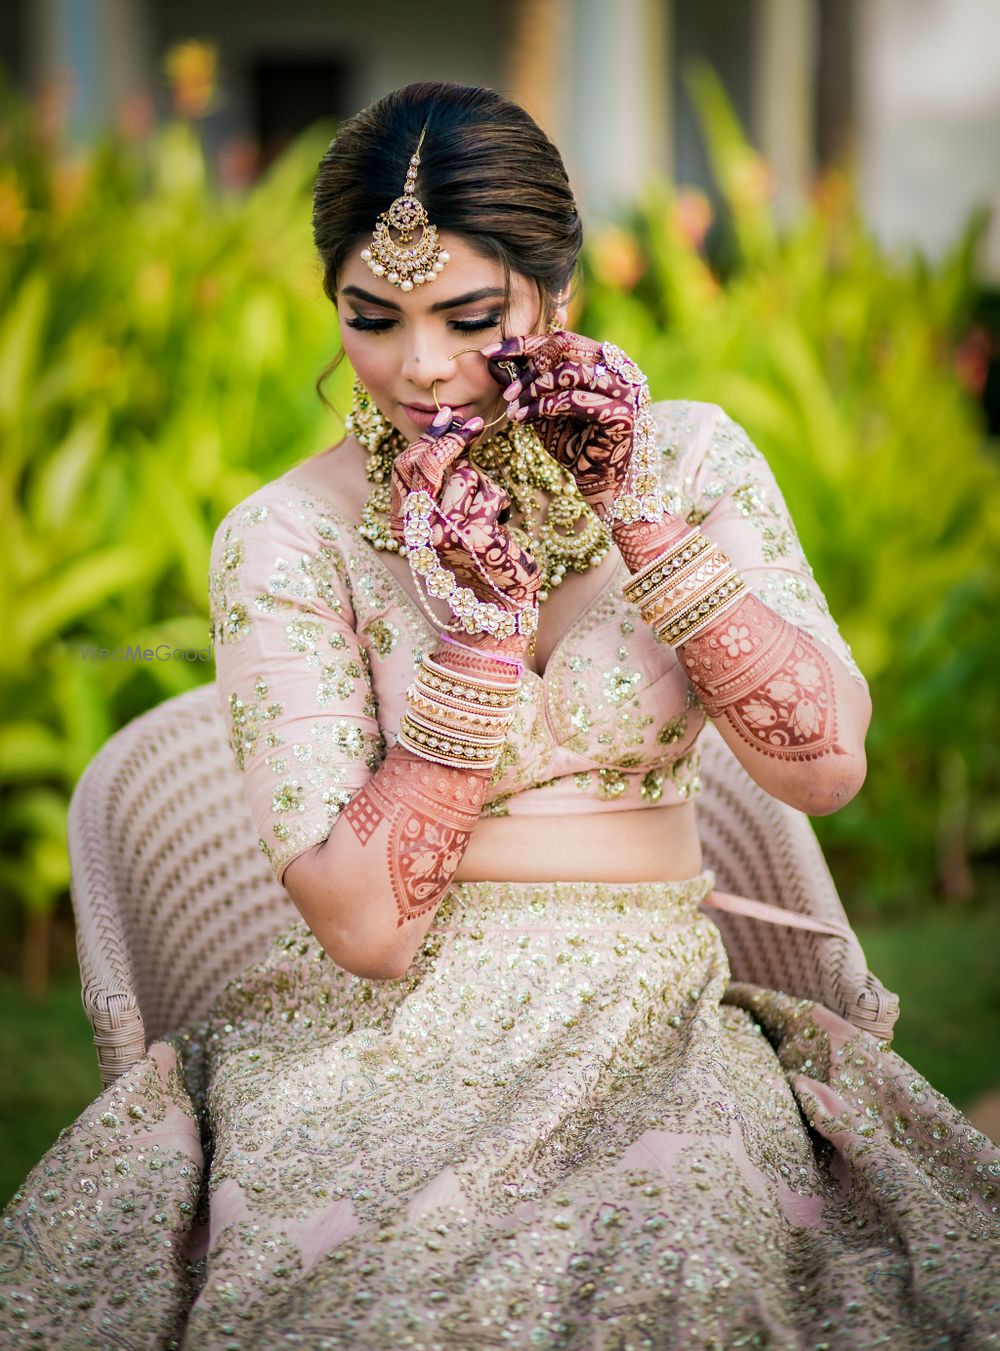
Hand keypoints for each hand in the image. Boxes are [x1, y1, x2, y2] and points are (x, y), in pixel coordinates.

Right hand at [390, 407, 539, 654]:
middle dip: (452, 440)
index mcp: (403, 523)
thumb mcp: (449, 512)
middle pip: (426, 464)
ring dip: (483, 485)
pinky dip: (499, 501)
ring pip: (464, 476)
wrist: (499, 599)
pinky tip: (499, 524)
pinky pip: (489, 494)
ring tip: (486, 511)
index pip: (404, 467)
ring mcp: (443, 534)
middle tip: (473, 424)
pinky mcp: (472, 537)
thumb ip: (440, 478)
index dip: (427, 438)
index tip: (450, 419)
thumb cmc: (477, 549)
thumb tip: (447, 425)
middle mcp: (417, 530)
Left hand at [480, 329, 638, 521]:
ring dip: (534, 389)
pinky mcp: (621, 414)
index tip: (490, 353)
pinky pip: (574, 400)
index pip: (561, 339)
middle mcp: (618, 369)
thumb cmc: (574, 444)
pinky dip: (544, 407)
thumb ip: (527, 385)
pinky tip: (524, 418)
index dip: (523, 342)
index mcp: (603, 361)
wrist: (599, 481)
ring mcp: (624, 390)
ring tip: (514, 408)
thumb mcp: (544, 409)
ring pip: (569, 372)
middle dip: (528, 366)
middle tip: (507, 391)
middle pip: (566, 346)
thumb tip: (493, 362)